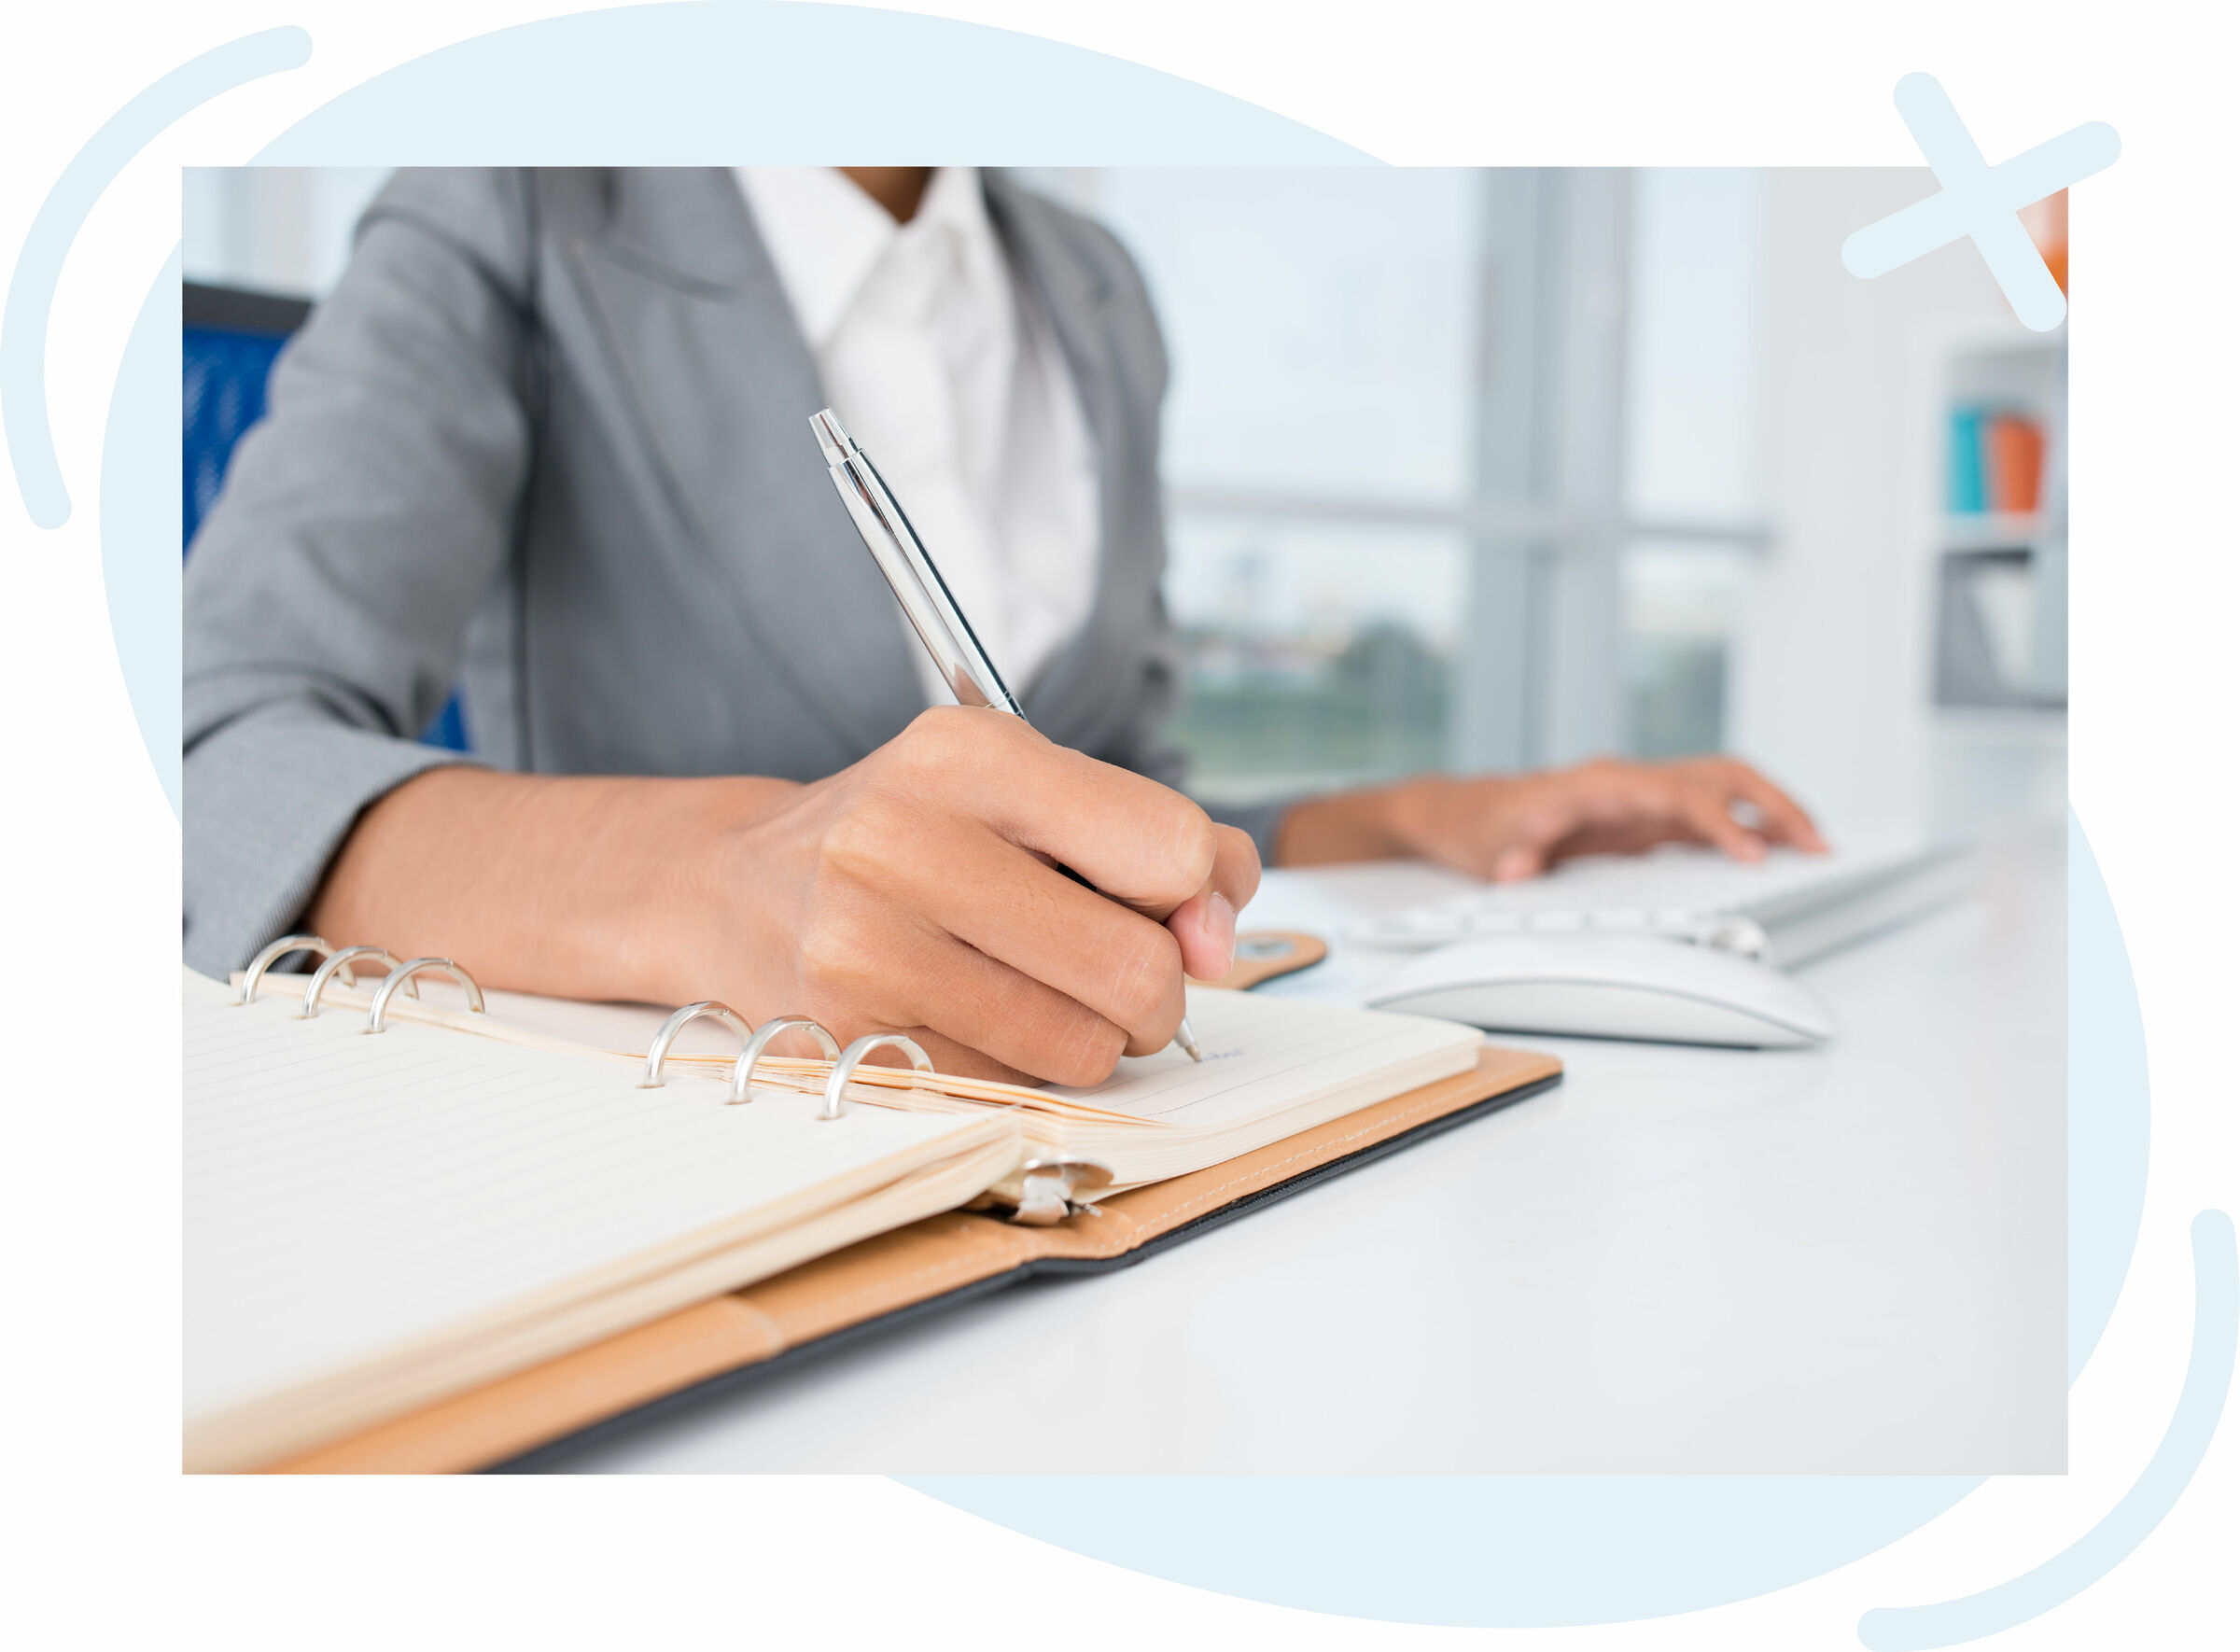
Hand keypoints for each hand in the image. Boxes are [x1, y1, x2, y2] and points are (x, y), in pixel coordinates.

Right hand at [309, 708, 1258, 1087]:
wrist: (734, 886)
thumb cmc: (913, 835)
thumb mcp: (1027, 791)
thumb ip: (1157, 844)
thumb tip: (1222, 935)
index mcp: (971, 753)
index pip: (1169, 846)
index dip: (1199, 894)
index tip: (1174, 905)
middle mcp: (908, 838)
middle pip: (1136, 966)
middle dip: (1156, 990)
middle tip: (1120, 975)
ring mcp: (865, 945)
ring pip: (1083, 1047)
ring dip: (1095, 1041)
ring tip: (1045, 996)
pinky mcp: (846, 1035)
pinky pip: (1010, 1089)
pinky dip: (1022, 1071)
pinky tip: (974, 1019)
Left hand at [1275, 755, 1825, 880]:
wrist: (1459, 812)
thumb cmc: (1478, 824)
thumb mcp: (1487, 844)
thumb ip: (1509, 855)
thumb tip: (1519, 869)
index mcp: (1603, 782)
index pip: (1679, 795)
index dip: (1720, 823)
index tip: (1753, 853)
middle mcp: (1630, 782)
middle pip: (1721, 776)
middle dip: (1774, 804)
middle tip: (1818, 842)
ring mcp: (1641, 799)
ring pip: (1725, 789)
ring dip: (1774, 811)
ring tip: (1817, 846)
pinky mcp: (1644, 820)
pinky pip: (1709, 815)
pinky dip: (1749, 828)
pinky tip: (1775, 852)